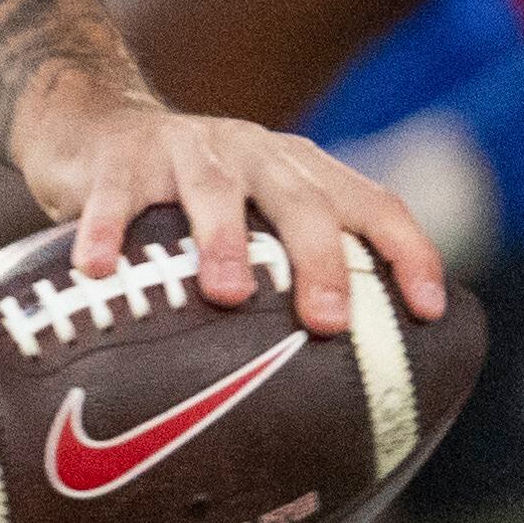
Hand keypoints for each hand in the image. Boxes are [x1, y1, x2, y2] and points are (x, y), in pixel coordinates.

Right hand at [6, 74, 446, 336]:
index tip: (429, 311)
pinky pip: (114, 195)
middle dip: (322, 260)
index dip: (408, 252)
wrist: (94, 125)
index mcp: (301, 172)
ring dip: (225, 240)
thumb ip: (286, 279)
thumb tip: (328, 398)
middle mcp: (257, 154)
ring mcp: (188, 151)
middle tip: (329, 321)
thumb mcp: (253, 219)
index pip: (375, 204)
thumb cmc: (190, 201)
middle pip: (304, 202)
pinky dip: (106, 229)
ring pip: (215, 191)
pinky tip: (98, 271)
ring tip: (227, 293)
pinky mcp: (119, 158)